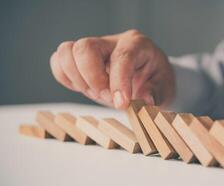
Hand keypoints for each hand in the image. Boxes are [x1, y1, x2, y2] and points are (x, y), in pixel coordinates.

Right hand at [50, 29, 174, 108]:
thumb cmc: (156, 80)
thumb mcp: (164, 88)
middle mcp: (112, 42)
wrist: (147, 78)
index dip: (118, 82)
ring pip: (66, 51)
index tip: (121, 104)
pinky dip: (66, 78)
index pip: (121, 57)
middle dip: (92, 79)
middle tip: (107, 97)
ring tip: (97, 92)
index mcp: (136, 44)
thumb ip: (155, 94)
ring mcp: (93, 49)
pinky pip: (59, 62)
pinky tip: (85, 88)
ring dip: (78, 79)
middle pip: (85, 48)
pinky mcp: (80, 60)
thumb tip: (144, 101)